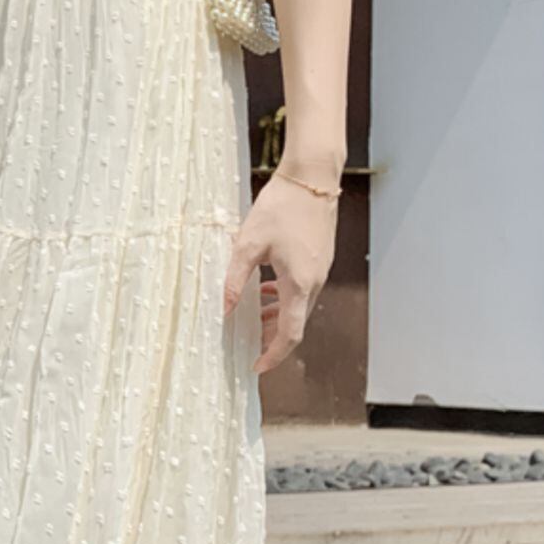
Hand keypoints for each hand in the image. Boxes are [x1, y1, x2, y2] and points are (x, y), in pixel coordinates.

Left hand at [223, 172, 339, 374]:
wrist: (312, 177)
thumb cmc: (281, 206)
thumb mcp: (248, 244)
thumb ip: (234, 279)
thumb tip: (222, 308)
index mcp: (298, 283)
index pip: (290, 334)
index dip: (273, 354)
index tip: (256, 365)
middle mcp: (314, 281)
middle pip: (295, 323)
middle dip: (271, 336)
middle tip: (247, 341)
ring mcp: (321, 270)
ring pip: (298, 306)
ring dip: (276, 315)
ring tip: (251, 315)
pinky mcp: (320, 259)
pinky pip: (302, 288)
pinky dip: (284, 297)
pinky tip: (264, 287)